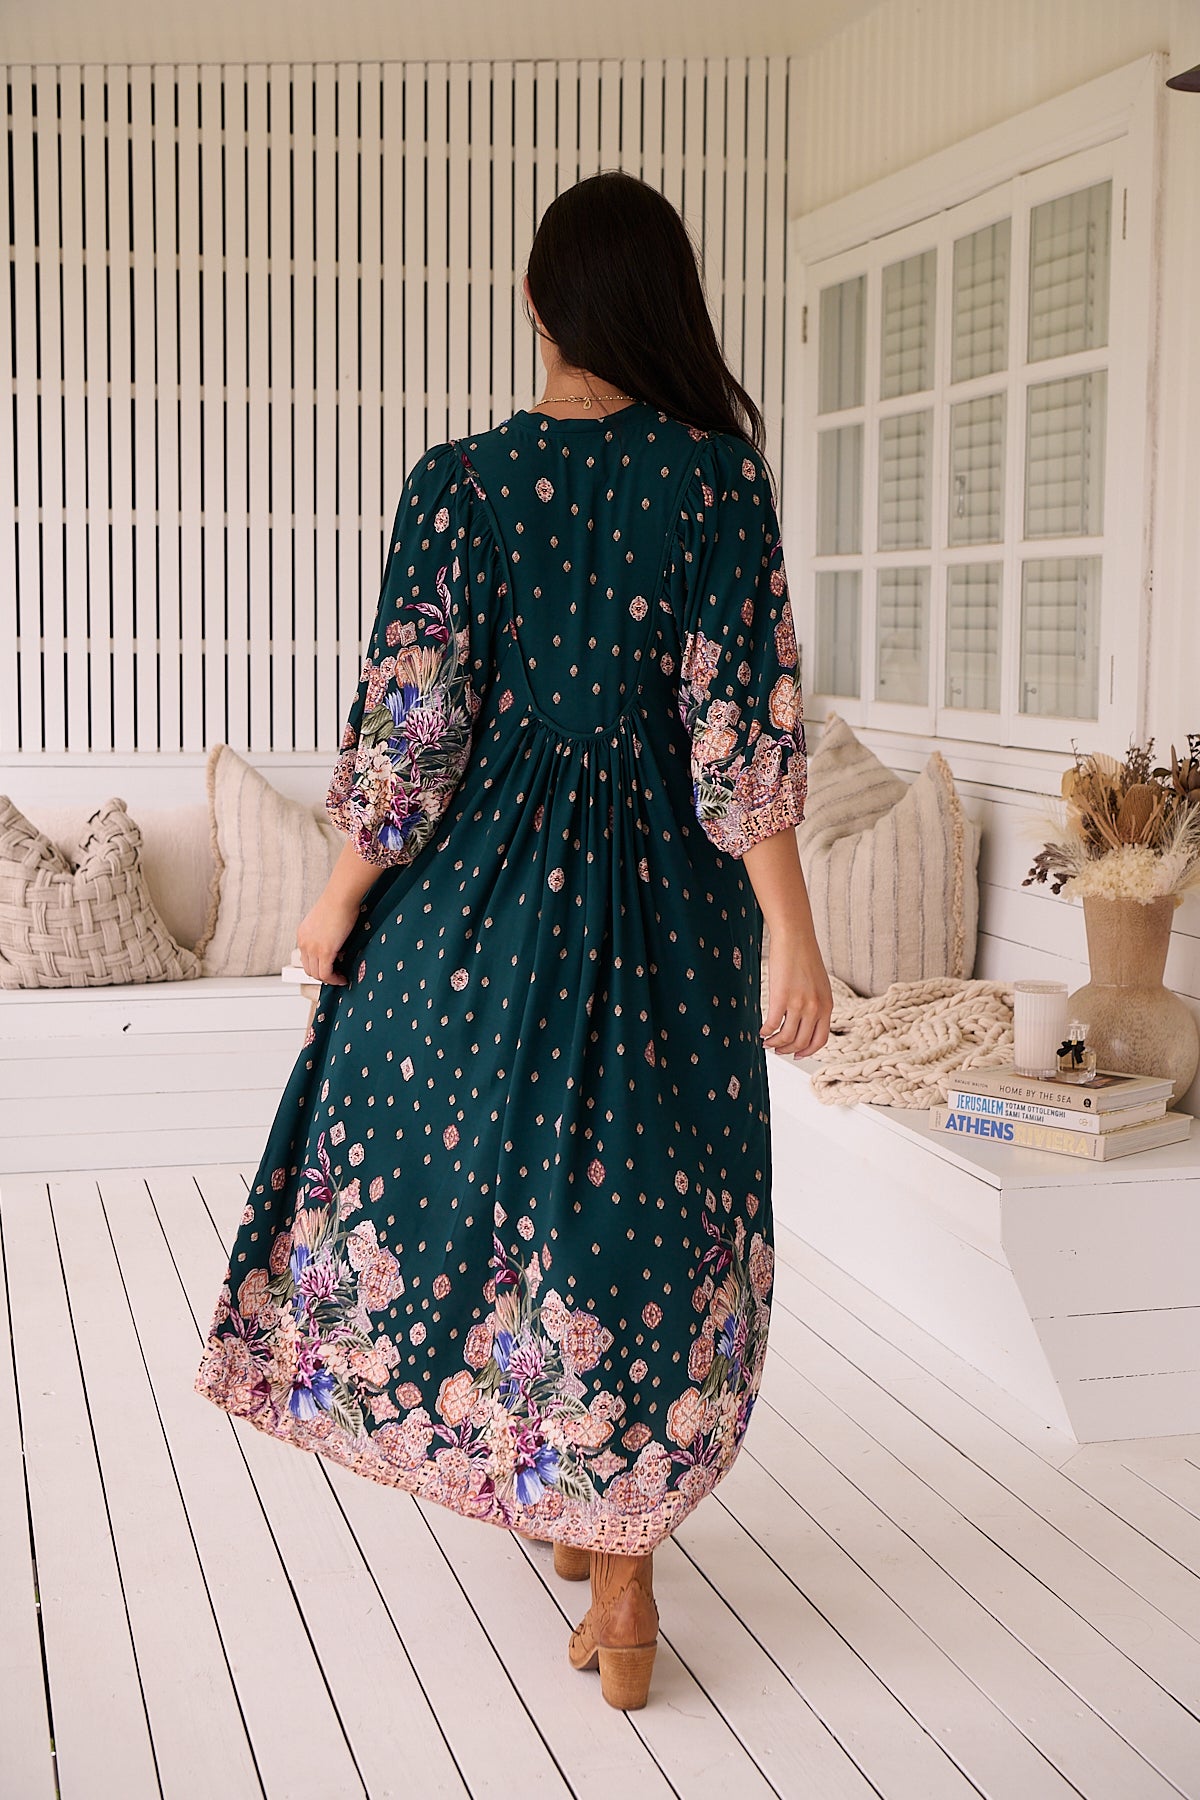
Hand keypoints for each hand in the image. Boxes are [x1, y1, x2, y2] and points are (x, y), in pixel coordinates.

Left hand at [296, 889, 362, 987]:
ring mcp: (312, 948)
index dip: (318, 966)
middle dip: (323, 975)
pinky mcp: (324, 951)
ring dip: (329, 979)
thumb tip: (337, 948)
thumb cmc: (338, 902)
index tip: (330, 968)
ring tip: (340, 977)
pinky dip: (334, 980)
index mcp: (303, 934)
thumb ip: (326, 935)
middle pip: (309, 969)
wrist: (340, 897)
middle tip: (336, 975)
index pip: (306, 958)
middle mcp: (304, 942)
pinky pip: (326, 974)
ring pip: (316, 974)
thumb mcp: (326, 921)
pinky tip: (343, 978)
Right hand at [760, 924, 832, 1057]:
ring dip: (775, 1044)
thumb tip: (806, 1020)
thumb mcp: (819, 984)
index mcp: (827, 1005)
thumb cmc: (804, 956)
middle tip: (777, 1050)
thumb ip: (817, 1003)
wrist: (795, 937)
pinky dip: (765, 1032)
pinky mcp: (781, 997)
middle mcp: (815, 1008)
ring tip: (767, 1042)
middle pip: (801, 1042)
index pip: (820, 1040)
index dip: (807, 1052)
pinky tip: (761, 1031)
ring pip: (787, 1037)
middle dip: (787, 1050)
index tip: (797, 1055)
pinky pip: (773, 1024)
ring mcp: (799, 1004)